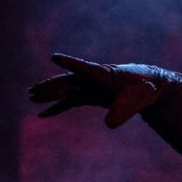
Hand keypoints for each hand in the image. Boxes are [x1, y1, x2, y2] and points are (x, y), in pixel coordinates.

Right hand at [29, 54, 164, 126]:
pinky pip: (70, 101)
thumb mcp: (138, 100)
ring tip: (31, 96)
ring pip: (66, 89)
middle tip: (34, 91)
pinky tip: (43, 114)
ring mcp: (91, 87)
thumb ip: (124, 111)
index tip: (55, 57)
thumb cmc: (144, 90)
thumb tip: (109, 124)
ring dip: (50, 93)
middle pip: (69, 81)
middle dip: (52, 86)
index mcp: (105, 75)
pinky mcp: (91, 95)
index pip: (86, 69)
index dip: (71, 63)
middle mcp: (94, 79)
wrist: (149, 87)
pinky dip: (58, 107)